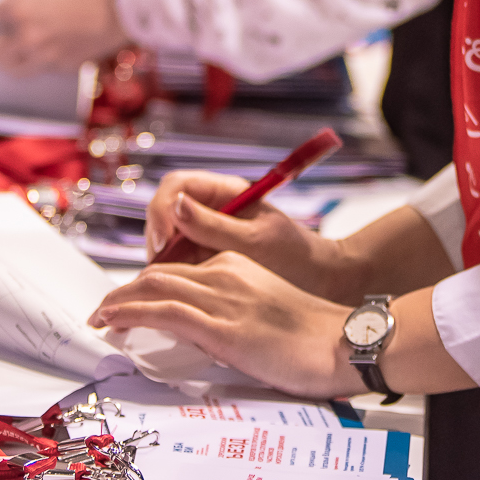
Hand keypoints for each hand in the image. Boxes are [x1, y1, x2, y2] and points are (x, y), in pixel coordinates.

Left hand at [0, 0, 127, 73]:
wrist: (126, 8)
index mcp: (20, 10)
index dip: (4, 6)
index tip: (7, 5)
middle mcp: (27, 37)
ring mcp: (46, 56)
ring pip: (16, 66)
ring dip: (4, 64)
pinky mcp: (66, 66)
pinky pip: (43, 70)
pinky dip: (35, 66)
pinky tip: (37, 62)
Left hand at [92, 253, 359, 399]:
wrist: (343, 343)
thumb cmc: (315, 338)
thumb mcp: (267, 314)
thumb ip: (234, 314)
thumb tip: (203, 337)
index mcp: (238, 268)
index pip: (177, 269)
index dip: (145, 285)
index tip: (128, 303)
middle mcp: (225, 274)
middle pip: (158, 273)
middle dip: (124, 292)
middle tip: (105, 312)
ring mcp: (222, 298)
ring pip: (153, 287)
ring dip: (118, 301)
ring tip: (99, 317)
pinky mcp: (221, 327)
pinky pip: (163, 312)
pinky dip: (130, 313)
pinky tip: (113, 322)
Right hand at [144, 170, 364, 299]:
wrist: (322, 284)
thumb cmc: (297, 259)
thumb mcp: (256, 243)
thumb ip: (214, 226)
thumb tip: (177, 205)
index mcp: (227, 193)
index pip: (177, 186)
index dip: (162, 209)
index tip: (165, 239)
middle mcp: (213, 210)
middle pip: (165, 212)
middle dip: (157, 236)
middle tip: (159, 267)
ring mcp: (208, 235)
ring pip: (168, 239)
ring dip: (162, 258)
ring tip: (164, 284)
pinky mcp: (207, 259)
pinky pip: (179, 261)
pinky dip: (172, 274)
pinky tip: (174, 293)